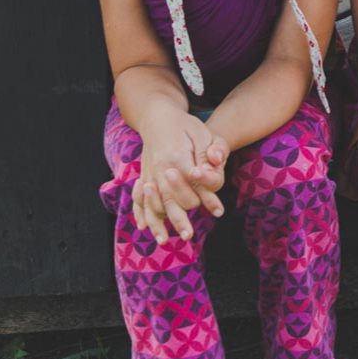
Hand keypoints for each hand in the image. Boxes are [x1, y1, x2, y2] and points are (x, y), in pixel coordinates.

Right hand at [133, 112, 228, 243]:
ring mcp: (149, 173)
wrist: (157, 117)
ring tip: (164, 241)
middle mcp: (159, 168)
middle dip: (178, 219)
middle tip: (188, 236)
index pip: (193, 182)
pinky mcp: (144, 176)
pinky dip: (140, 212)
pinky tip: (143, 227)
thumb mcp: (201, 133)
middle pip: (169, 198)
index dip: (207, 197)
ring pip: (152, 203)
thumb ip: (207, 153)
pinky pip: (139, 198)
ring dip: (157, 223)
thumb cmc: (184, 126)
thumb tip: (209, 168)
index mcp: (176, 156)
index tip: (219, 211)